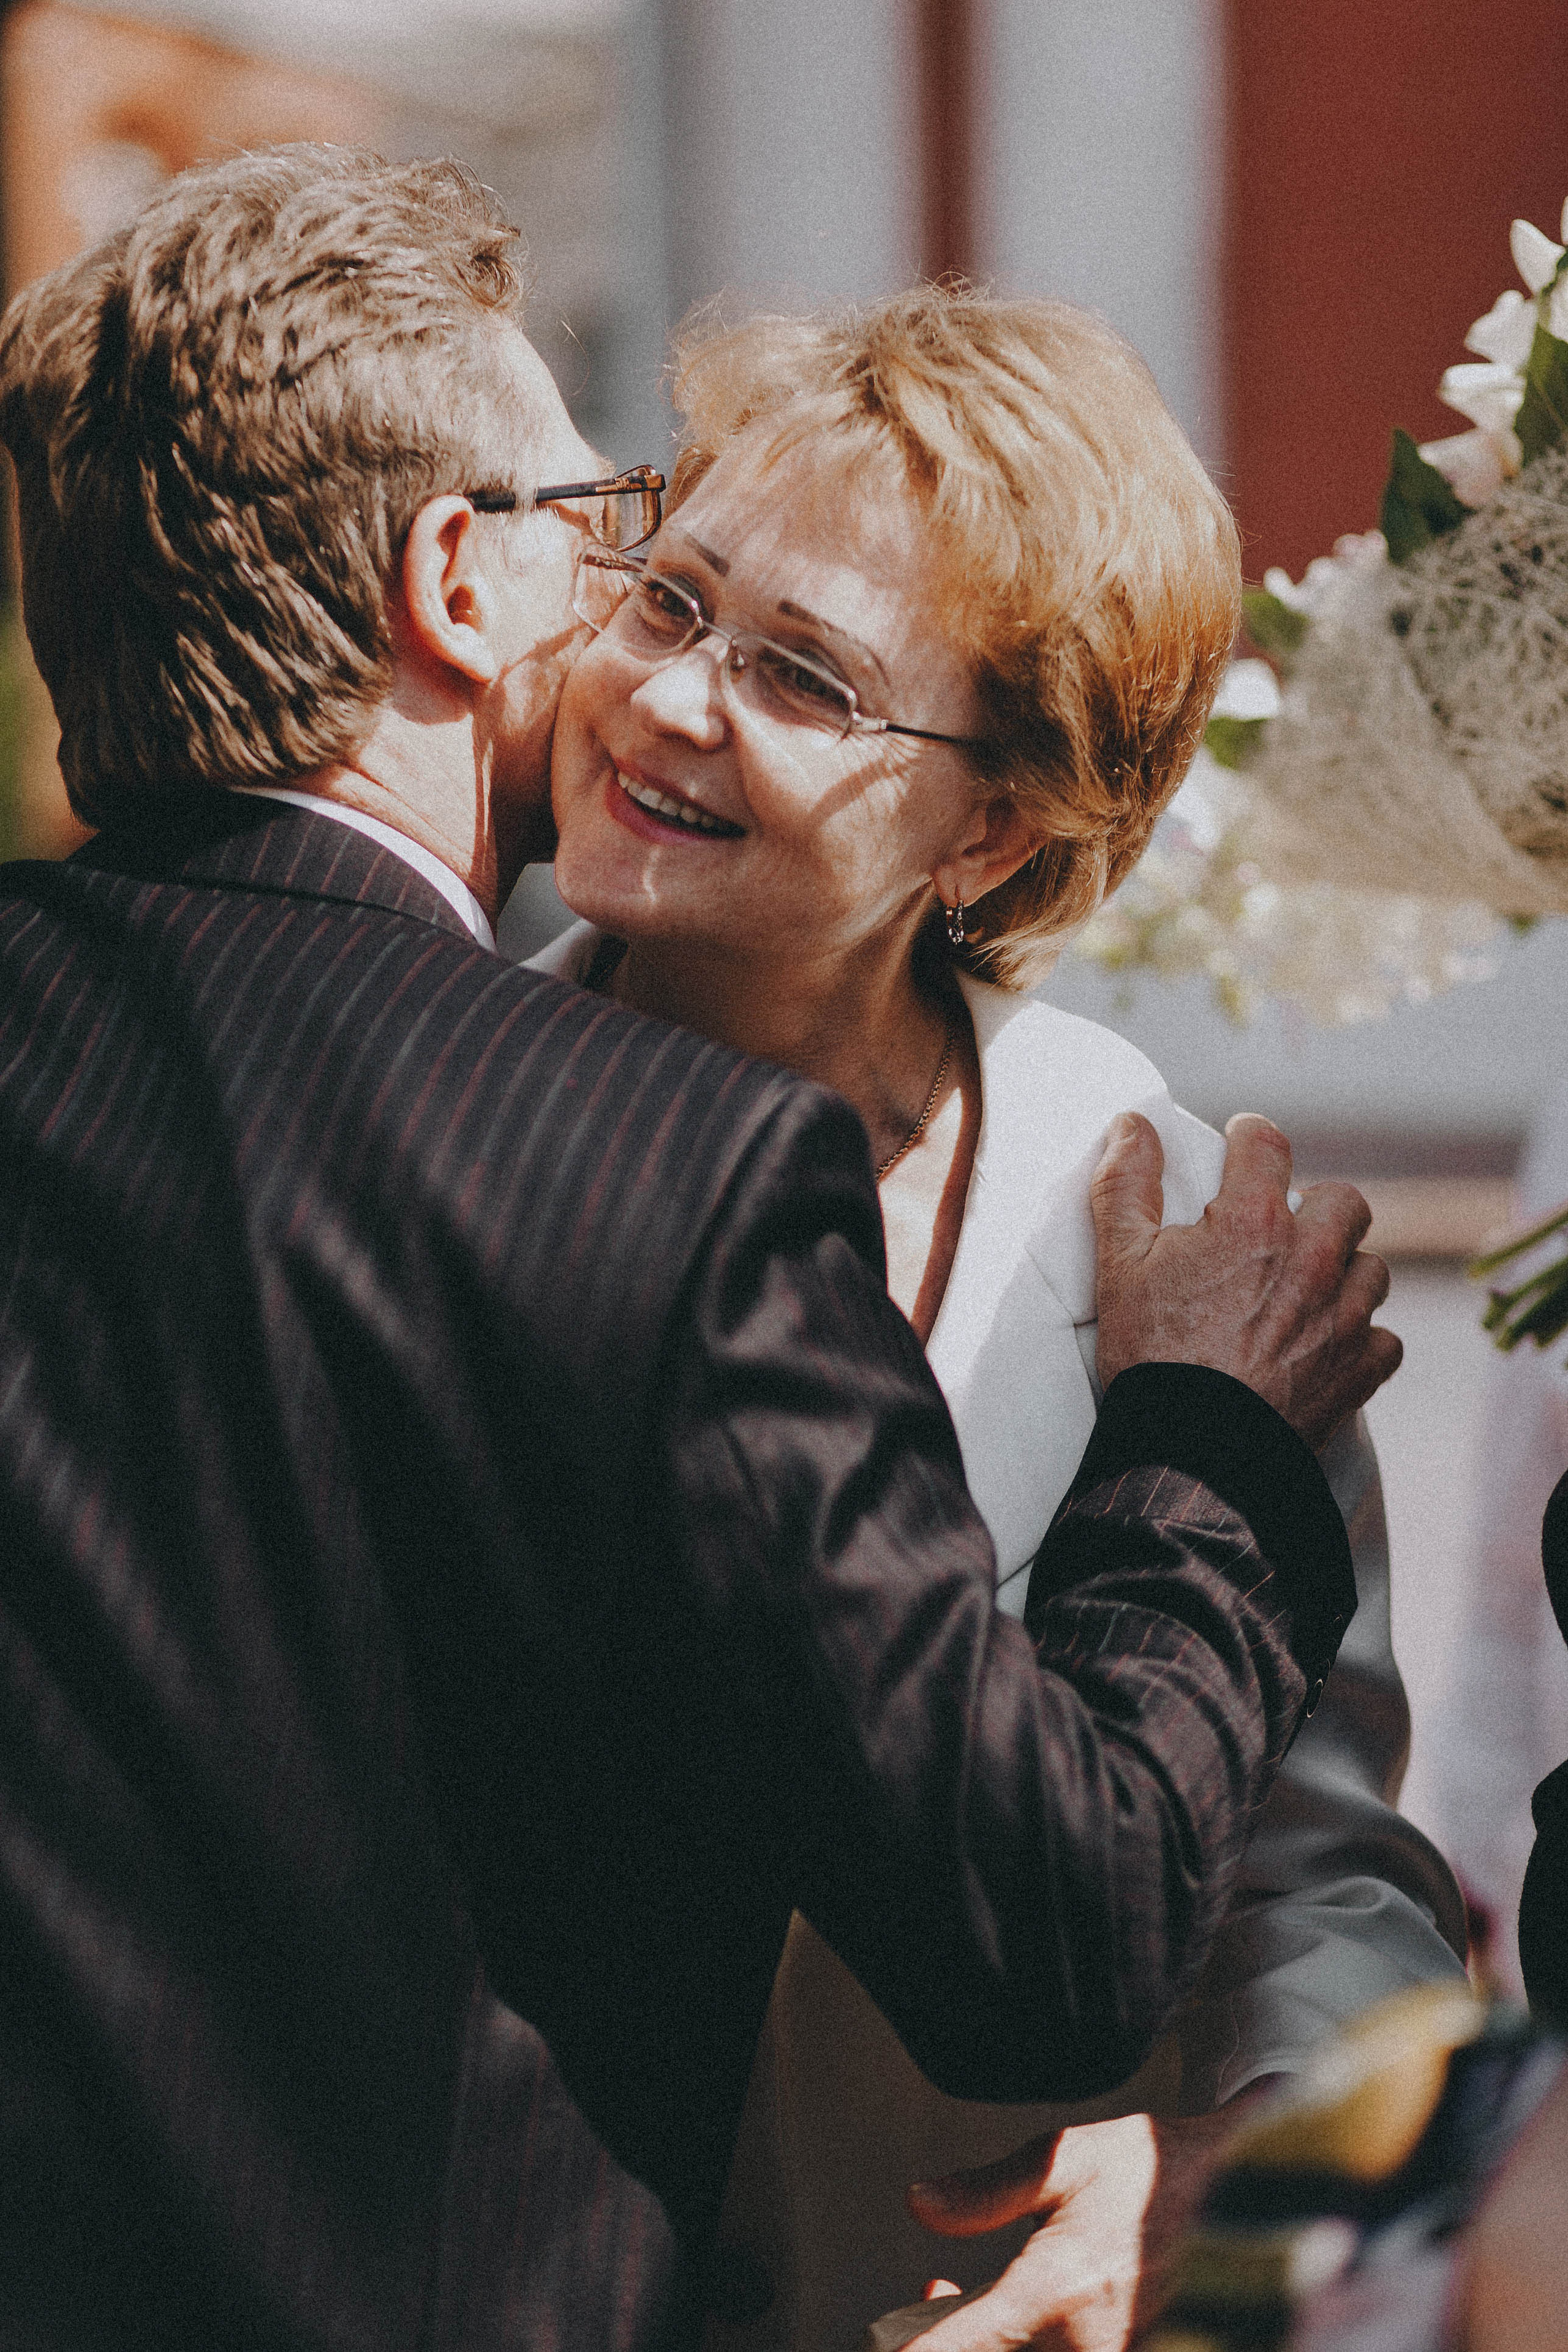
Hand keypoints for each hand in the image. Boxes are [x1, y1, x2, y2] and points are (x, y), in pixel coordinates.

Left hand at [899, 2106, 1247, 2351]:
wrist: (1242, 2190)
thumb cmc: (1149, 2170)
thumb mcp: (1064, 2159)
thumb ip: (987, 2191)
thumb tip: (917, 2203)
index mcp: (1055, 2295)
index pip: (957, 2349)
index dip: (913, 2345)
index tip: (897, 2327)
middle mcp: (1086, 2348)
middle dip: (953, 2339)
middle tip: (940, 2292)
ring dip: (997, 2343)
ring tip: (978, 2300)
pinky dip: (1035, 2345)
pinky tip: (1032, 2317)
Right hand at [1092, 1111, 1400, 1448]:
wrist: (1190, 1455)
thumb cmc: (1151, 1356)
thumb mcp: (1118, 1262)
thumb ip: (1125, 1184)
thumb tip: (1132, 1125)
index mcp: (1253, 1223)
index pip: (1268, 1145)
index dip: (1250, 1137)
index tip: (1241, 1145)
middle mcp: (1312, 1261)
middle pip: (1344, 1202)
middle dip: (1316, 1204)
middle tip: (1283, 1224)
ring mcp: (1342, 1318)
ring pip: (1372, 1269)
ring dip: (1343, 1271)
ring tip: (1307, 1288)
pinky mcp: (1356, 1372)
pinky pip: (1383, 1340)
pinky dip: (1361, 1338)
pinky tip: (1329, 1344)